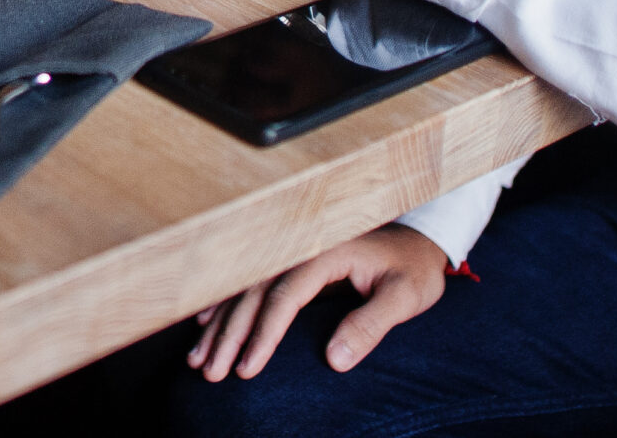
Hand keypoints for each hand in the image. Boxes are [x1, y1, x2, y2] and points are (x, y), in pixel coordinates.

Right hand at [189, 226, 448, 380]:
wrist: (417, 243)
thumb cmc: (413, 271)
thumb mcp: (405, 297)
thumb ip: (371, 324)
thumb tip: (334, 359)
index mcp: (327, 252)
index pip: (285, 296)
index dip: (263, 334)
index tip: (248, 369)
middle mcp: (303, 249)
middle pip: (255, 293)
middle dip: (229, 334)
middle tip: (210, 372)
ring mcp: (294, 253)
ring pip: (246, 289)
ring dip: (220, 324)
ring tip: (198, 359)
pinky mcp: (293, 262)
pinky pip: (251, 284)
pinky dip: (226, 305)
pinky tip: (205, 323)